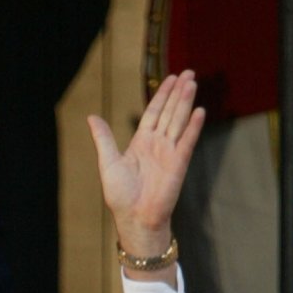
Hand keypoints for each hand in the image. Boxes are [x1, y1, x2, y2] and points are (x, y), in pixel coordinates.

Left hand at [87, 71, 205, 258]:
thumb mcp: (108, 163)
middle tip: (188, 72)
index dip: (163, 95)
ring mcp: (169, 153)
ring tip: (192, 83)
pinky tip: (199, 112)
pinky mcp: (178, 165)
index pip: (154, 112)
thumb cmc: (121, 197)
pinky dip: (194, 128)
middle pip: (170, 112)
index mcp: (141, 142)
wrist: (134, 219)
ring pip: (179, 122)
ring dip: (186, 102)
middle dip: (178, 92)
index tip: (171, 78)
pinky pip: (187, 142)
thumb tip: (92, 117)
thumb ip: (104, 139)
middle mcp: (158, 145)